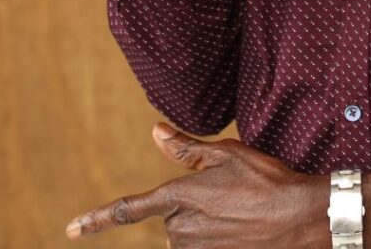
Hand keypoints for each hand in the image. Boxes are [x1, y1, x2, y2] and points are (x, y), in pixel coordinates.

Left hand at [65, 123, 330, 247]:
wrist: (300, 219)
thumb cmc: (266, 179)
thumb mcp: (227, 154)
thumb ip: (185, 149)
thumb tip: (154, 132)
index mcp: (179, 197)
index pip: (128, 209)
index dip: (96, 220)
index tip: (70, 229)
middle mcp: (180, 229)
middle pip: (171, 218)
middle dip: (191, 207)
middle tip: (230, 196)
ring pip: (186, 237)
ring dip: (206, 226)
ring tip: (240, 213)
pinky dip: (217, 240)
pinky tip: (239, 231)